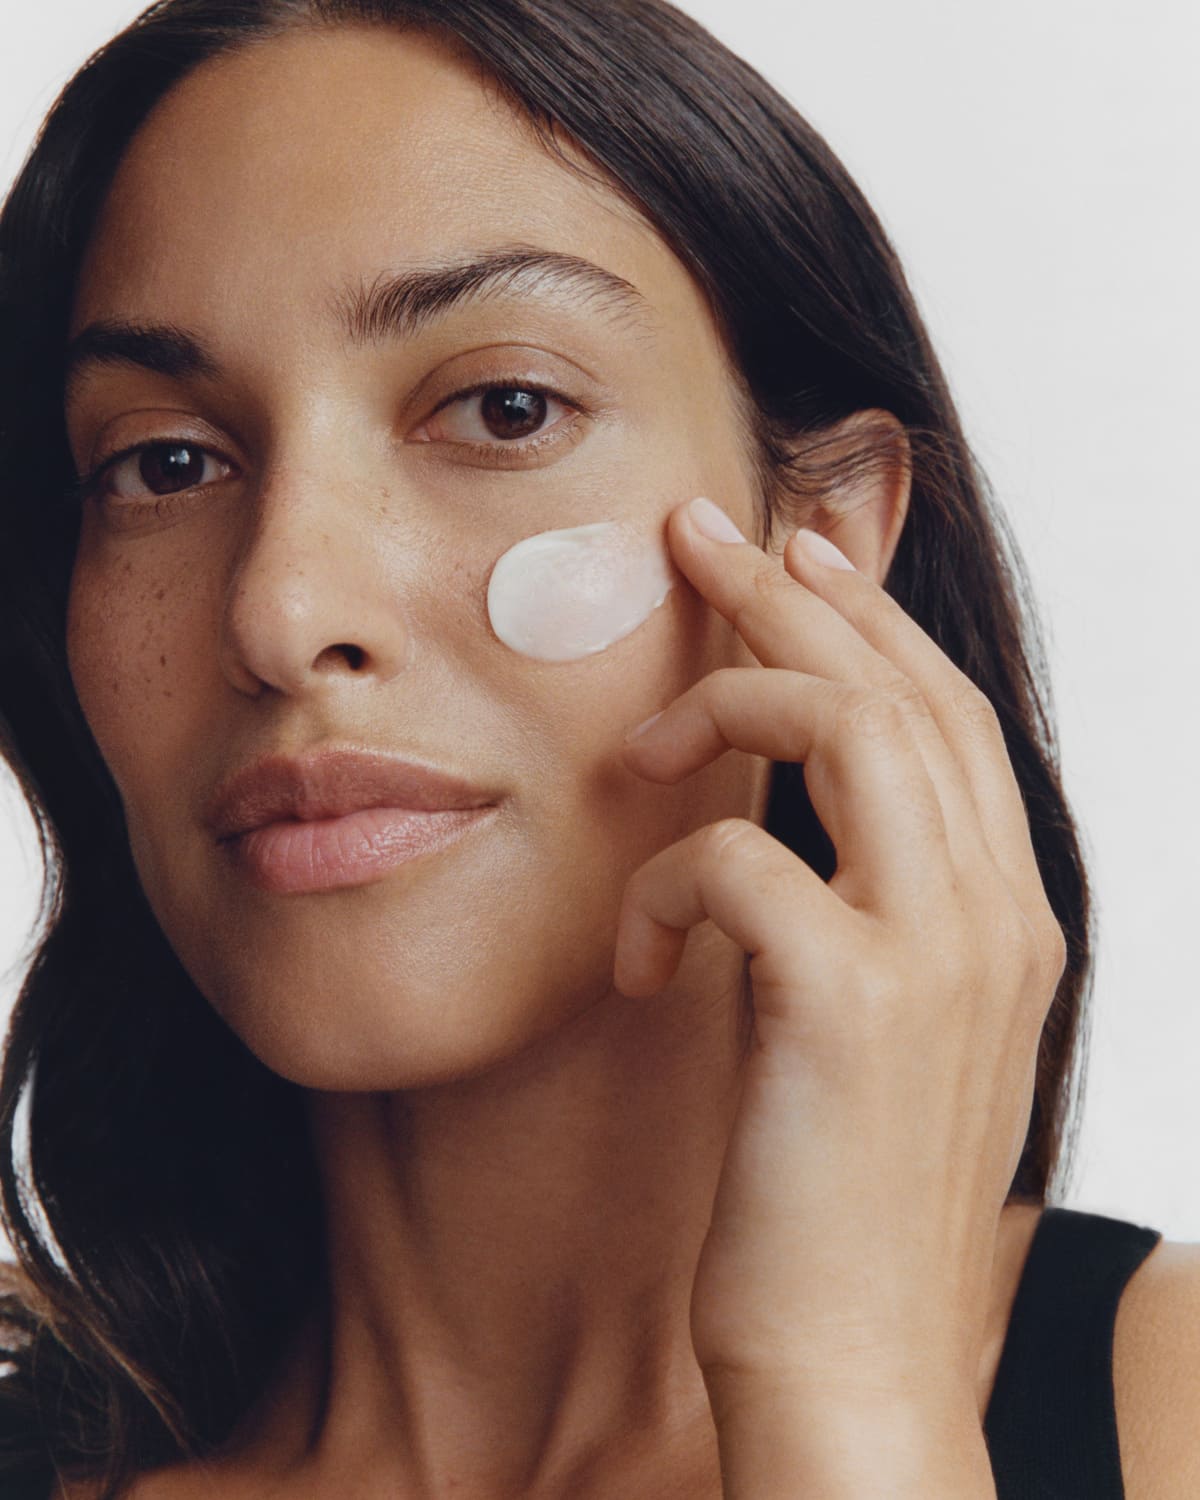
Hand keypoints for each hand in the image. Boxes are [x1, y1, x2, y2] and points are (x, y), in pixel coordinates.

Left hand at [615, 497, 1065, 1483]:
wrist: (858, 1367)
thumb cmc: (844, 1199)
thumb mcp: (885, 1038)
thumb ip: (871, 921)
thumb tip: (797, 833)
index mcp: (1011, 919)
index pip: (948, 718)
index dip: (868, 622)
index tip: (795, 558)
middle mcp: (996, 916)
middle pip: (897, 689)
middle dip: (791, 595)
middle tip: (698, 539)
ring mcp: (934, 955)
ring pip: (842, 727)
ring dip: (725, 704)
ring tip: (642, 748)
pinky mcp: (843, 1003)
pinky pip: (733, 860)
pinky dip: (661, 887)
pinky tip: (633, 964)